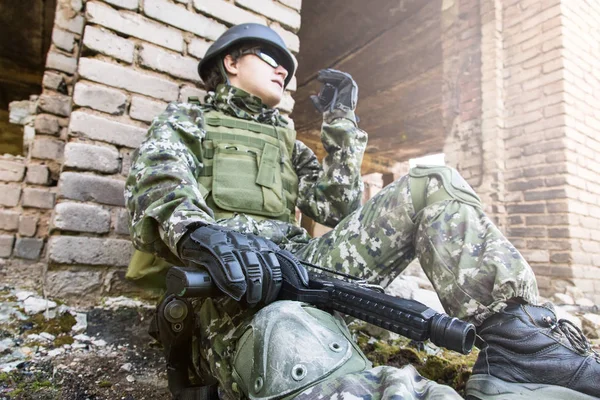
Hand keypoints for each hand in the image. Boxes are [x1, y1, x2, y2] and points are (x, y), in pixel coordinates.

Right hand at [178, 225, 307, 305]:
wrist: (197, 236)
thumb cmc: (226, 253)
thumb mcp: (248, 259)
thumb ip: (263, 270)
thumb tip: (281, 292)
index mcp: (263, 245)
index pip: (285, 259)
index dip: (296, 274)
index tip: (302, 289)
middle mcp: (252, 242)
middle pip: (270, 268)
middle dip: (269, 290)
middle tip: (261, 303)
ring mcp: (235, 243)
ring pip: (252, 267)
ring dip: (253, 288)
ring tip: (249, 301)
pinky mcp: (216, 245)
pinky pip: (228, 263)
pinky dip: (233, 280)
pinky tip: (236, 292)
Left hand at [310, 68, 357, 112]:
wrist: (337, 117)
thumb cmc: (332, 114)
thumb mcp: (323, 107)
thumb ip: (318, 102)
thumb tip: (312, 96)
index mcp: (346, 93)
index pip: (338, 81)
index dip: (329, 78)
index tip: (320, 77)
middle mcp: (350, 89)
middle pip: (338, 77)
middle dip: (328, 74)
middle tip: (319, 73)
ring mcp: (351, 86)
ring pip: (338, 76)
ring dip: (328, 74)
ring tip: (319, 74)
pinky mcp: (350, 83)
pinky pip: (339, 77)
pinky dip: (330, 76)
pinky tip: (322, 77)